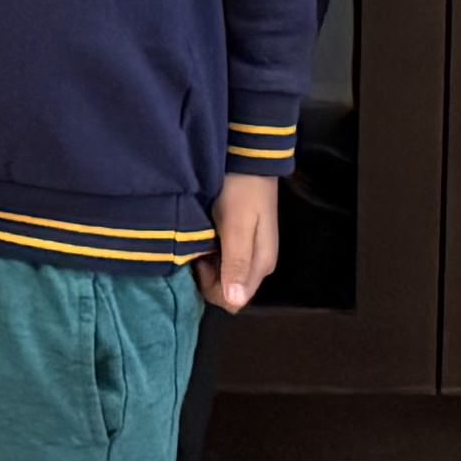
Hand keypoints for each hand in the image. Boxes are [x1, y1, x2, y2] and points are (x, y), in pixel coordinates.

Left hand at [209, 172, 282, 314]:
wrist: (249, 159)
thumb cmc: (242, 191)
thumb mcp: (236, 226)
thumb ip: (236, 262)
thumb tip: (235, 301)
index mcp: (261, 265)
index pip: (234, 301)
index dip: (212, 288)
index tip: (201, 263)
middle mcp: (259, 264)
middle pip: (230, 291)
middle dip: (209, 278)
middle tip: (199, 249)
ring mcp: (252, 253)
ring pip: (225, 277)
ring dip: (209, 266)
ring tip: (201, 241)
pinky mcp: (244, 242)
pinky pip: (225, 262)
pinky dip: (212, 255)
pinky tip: (205, 238)